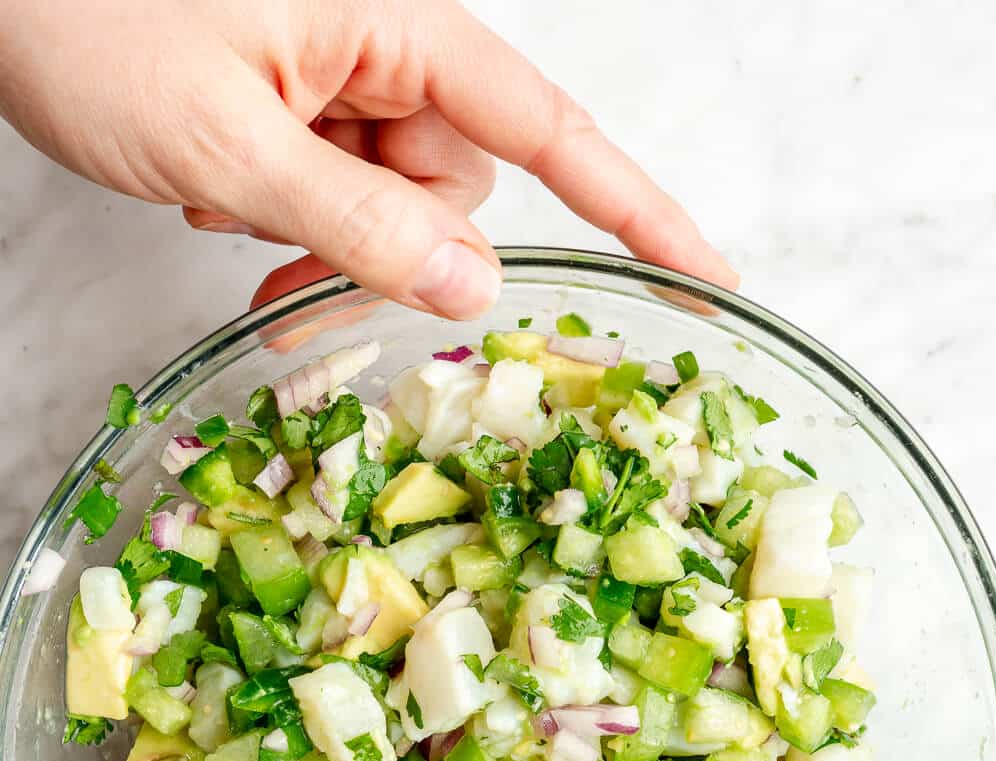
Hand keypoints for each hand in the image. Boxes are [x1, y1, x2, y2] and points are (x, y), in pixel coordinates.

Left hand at [0, 0, 734, 320]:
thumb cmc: (84, 18)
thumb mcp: (226, 142)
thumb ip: (355, 222)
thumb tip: (474, 286)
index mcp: (397, 24)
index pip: (552, 132)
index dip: (636, 211)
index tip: (707, 278)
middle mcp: (385, 46)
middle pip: (459, 187)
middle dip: (393, 255)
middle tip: (292, 295)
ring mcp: (339, 74)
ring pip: (394, 204)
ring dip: (329, 249)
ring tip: (236, 231)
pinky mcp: (298, 100)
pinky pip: (338, 191)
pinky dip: (295, 226)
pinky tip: (226, 208)